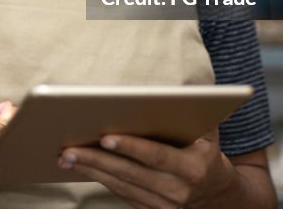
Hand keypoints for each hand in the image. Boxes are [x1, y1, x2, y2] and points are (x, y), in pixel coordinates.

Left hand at [57, 128, 235, 208]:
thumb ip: (194, 111)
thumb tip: (181, 86)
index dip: (130, 147)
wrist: (217, 194)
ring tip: (66, 156)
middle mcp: (178, 190)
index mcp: (193, 168)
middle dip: (97, 161)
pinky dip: (100, 180)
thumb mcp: (209, 132)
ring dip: (92, 171)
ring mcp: (164, 205)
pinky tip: (82, 167)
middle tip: (69, 149)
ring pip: (121, 186)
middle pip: (130, 174)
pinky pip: (121, 195)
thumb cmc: (206, 152)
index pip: (156, 157)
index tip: (104, 137)